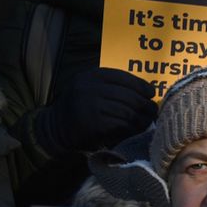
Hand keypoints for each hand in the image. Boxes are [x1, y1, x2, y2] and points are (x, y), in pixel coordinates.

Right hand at [35, 67, 156, 157]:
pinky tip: (135, 131)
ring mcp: (90, 104)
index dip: (140, 85)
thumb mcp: (91, 89)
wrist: (54, 128)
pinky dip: (131, 129)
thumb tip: (147, 91)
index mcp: (91, 75)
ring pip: (127, 111)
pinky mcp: (93, 122)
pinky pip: (120, 125)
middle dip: (145, 105)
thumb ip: (112, 87)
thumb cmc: (79, 108)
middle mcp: (90, 87)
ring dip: (141, 119)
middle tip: (153, 112)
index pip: (122, 77)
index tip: (151, 93)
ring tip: (147, 123)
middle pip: (128, 96)